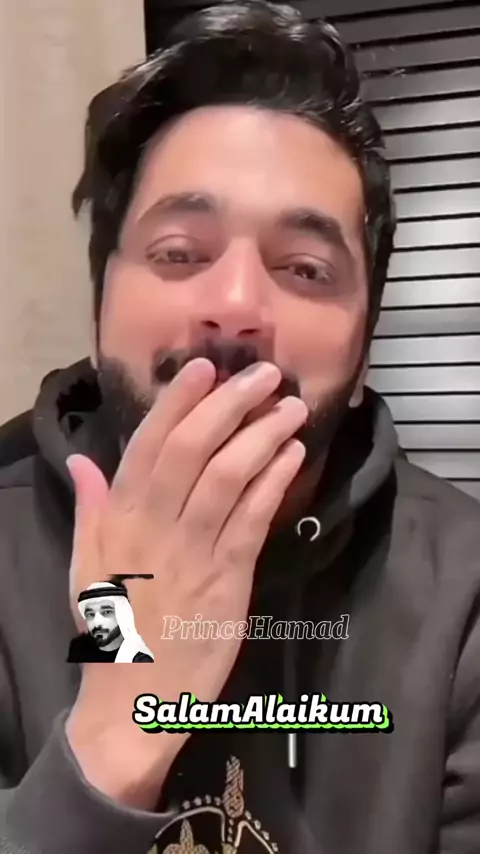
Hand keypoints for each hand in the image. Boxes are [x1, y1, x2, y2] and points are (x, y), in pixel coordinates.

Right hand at [65, 358, 306, 806]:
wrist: (135, 703)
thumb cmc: (113, 631)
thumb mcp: (86, 570)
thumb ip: (90, 511)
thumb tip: (83, 461)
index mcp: (121, 522)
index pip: (148, 447)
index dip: (177, 403)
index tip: (203, 365)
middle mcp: (158, 530)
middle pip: (194, 453)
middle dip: (229, 405)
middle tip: (264, 373)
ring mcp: (197, 554)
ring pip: (230, 481)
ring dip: (263, 436)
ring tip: (289, 405)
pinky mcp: (231, 581)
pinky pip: (254, 522)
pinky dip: (275, 483)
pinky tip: (293, 454)